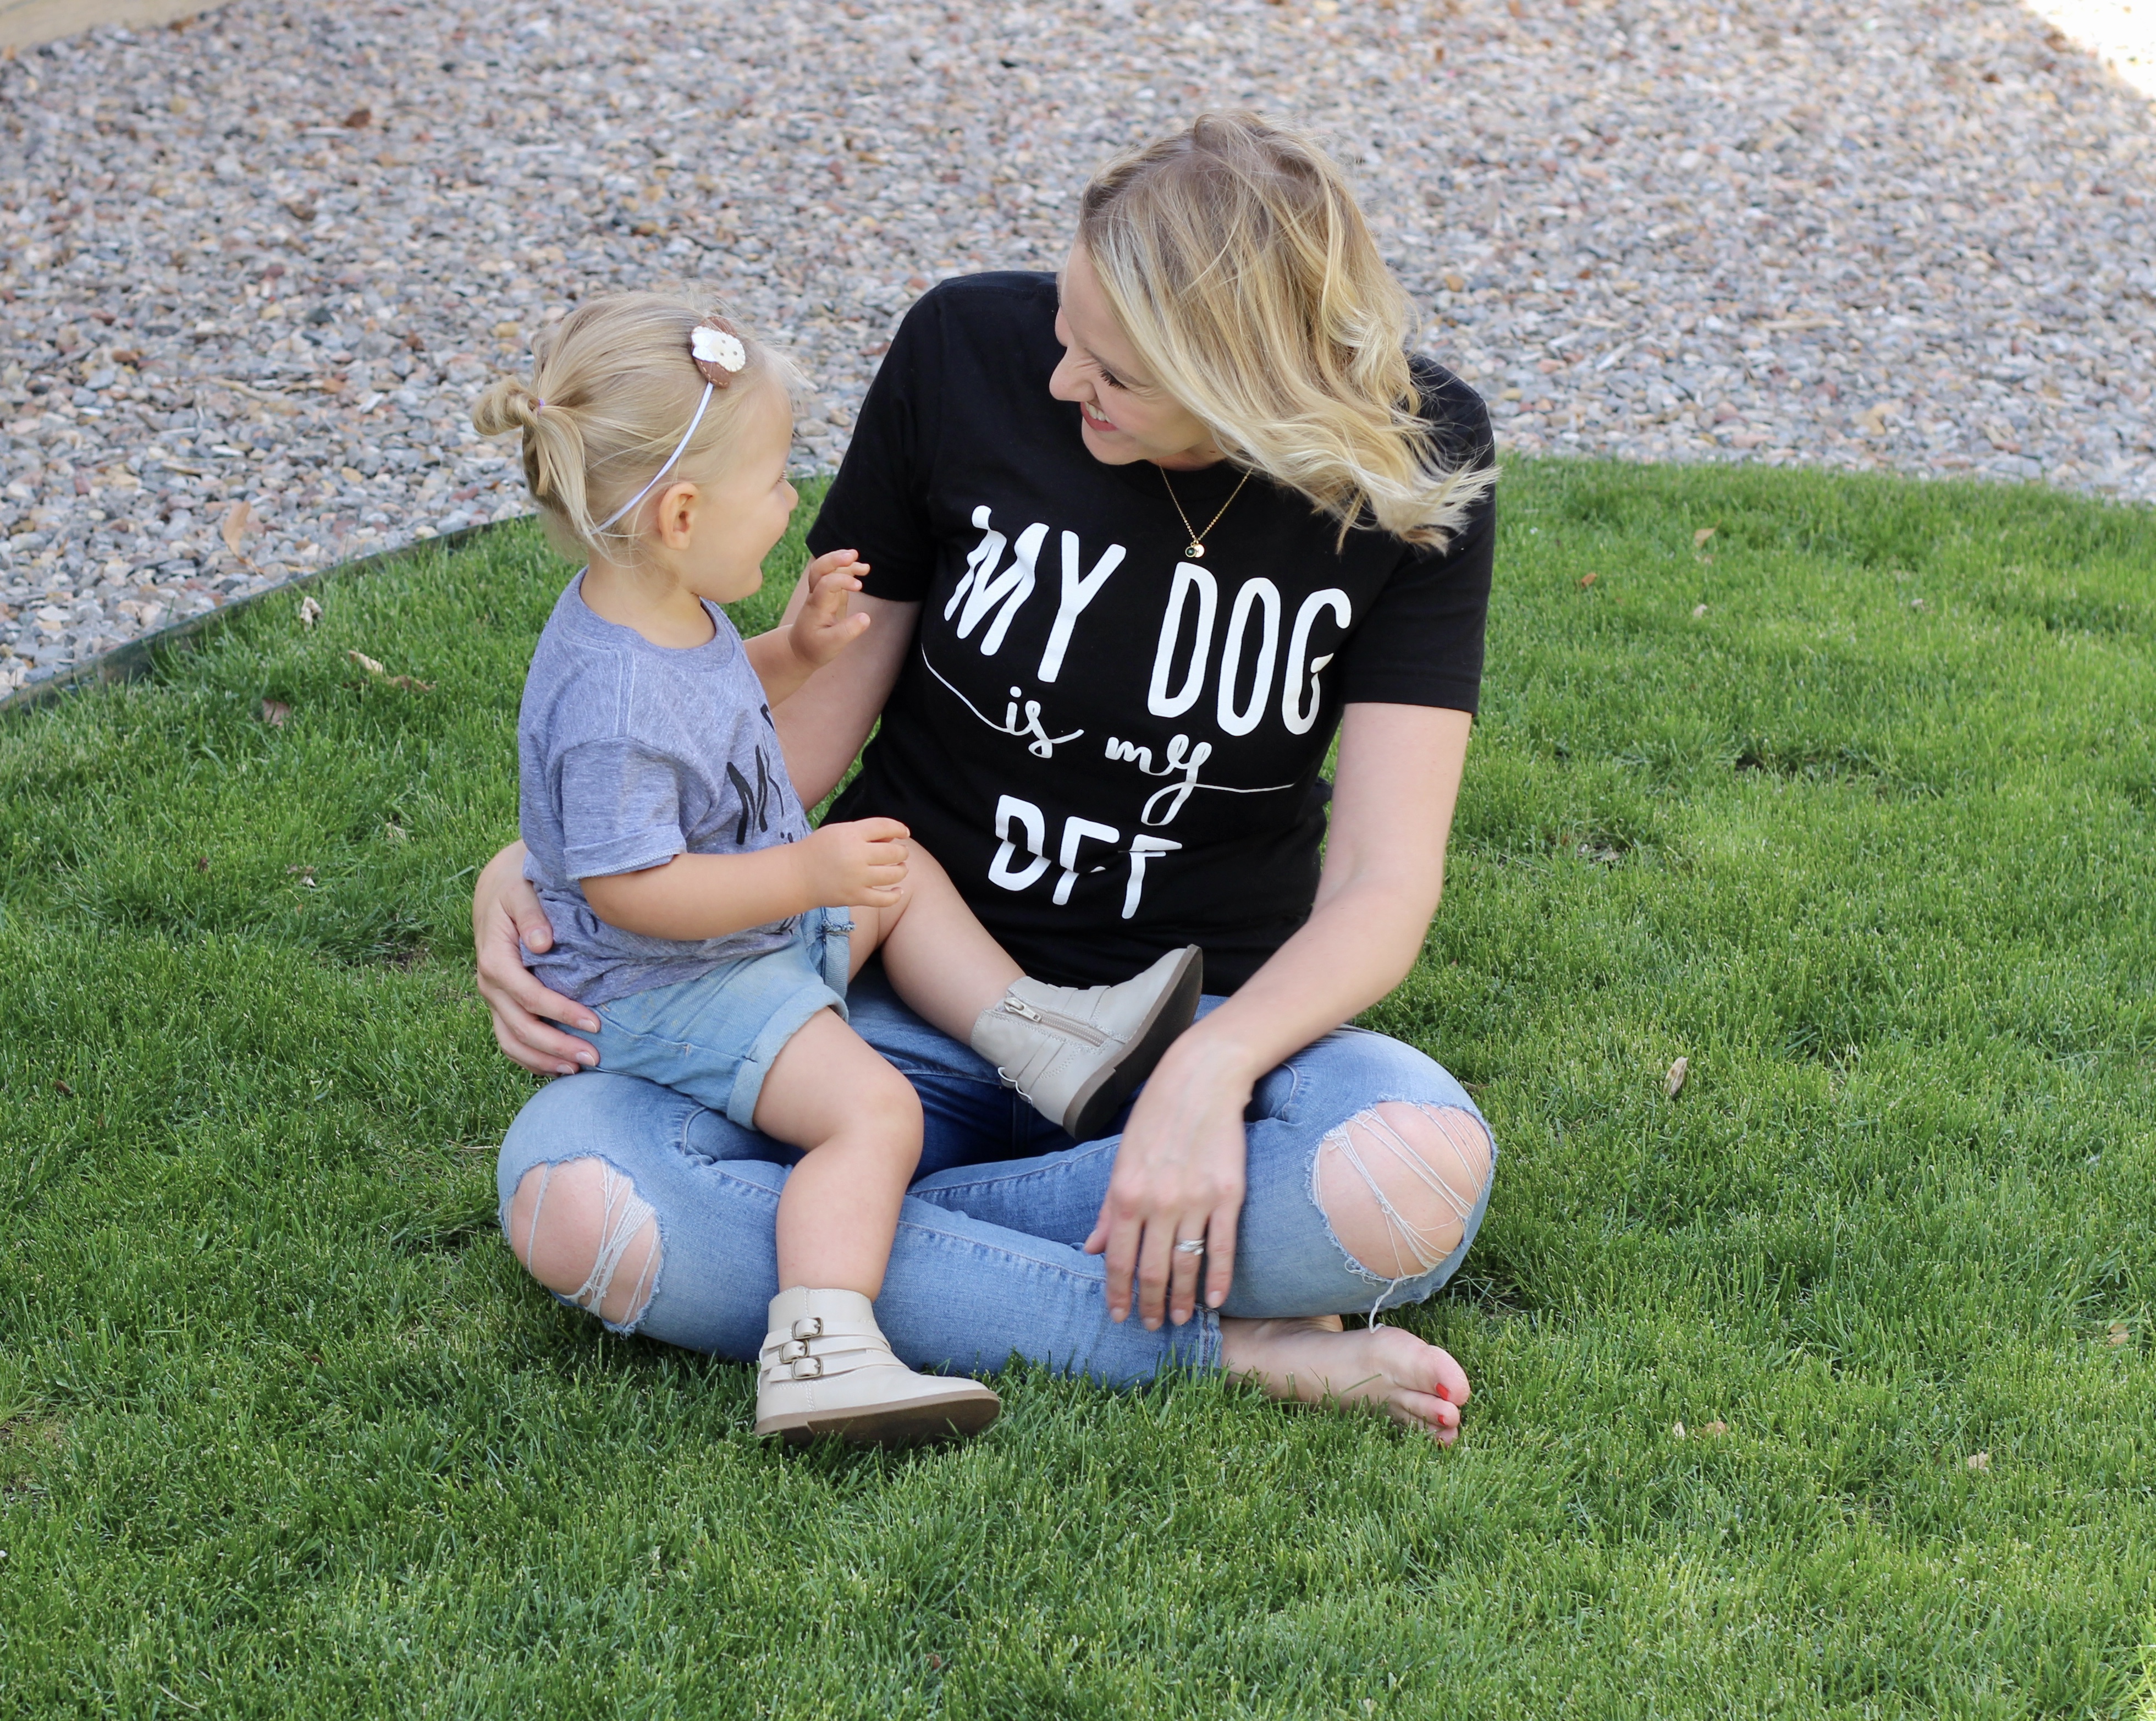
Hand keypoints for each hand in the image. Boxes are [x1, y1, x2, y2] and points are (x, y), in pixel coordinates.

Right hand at [473, 841, 601, 1076]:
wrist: (497, 892)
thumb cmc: (516, 890)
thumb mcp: (521, 892)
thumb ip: (532, 915)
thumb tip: (542, 943)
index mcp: (495, 960)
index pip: (530, 996)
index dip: (561, 1013)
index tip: (596, 1024)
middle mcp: (489, 985)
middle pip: (521, 1027)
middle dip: (557, 1046)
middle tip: (595, 1057)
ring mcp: (493, 998)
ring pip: (511, 1041)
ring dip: (543, 1060)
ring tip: (577, 1069)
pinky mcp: (500, 1005)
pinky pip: (510, 1040)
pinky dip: (531, 1058)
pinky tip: (558, 1067)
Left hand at [789, 549, 871, 670]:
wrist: (800, 649)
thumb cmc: (815, 647)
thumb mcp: (832, 645)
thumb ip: (848, 631)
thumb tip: (866, 618)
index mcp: (816, 606)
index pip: (826, 584)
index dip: (842, 580)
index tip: (859, 587)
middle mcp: (817, 595)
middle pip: (819, 569)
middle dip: (834, 559)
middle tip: (852, 555)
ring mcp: (822, 593)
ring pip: (827, 569)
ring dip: (843, 562)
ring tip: (864, 566)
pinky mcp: (829, 594)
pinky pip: (835, 576)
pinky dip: (848, 569)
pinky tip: (862, 569)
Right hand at [798, 817, 908, 909]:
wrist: (797, 875)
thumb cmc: (819, 849)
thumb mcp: (839, 831)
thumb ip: (865, 832)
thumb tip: (894, 837)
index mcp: (851, 834)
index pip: (885, 826)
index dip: (900, 828)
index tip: (905, 833)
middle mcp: (856, 855)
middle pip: (894, 852)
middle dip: (902, 852)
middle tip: (900, 853)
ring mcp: (857, 878)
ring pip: (894, 874)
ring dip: (902, 870)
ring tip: (900, 868)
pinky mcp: (855, 897)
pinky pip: (885, 899)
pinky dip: (896, 895)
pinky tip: (898, 890)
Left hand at [1084, 1039, 1250, 1328]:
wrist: (1201, 1080)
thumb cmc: (1156, 1117)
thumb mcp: (1122, 1159)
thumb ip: (1109, 1209)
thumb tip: (1092, 1249)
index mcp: (1126, 1193)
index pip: (1118, 1259)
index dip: (1117, 1293)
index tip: (1119, 1316)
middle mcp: (1158, 1202)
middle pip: (1151, 1269)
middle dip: (1148, 1304)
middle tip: (1149, 1325)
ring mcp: (1195, 1200)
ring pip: (1185, 1265)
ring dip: (1181, 1299)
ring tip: (1178, 1318)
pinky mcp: (1228, 1195)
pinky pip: (1222, 1247)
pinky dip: (1219, 1279)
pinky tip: (1215, 1300)